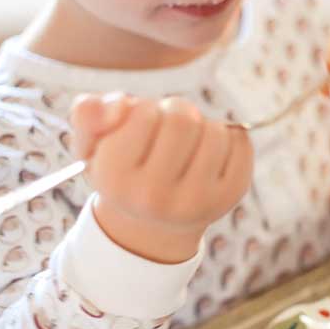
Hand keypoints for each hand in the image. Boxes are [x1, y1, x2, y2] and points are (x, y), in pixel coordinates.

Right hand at [71, 93, 253, 263]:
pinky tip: (210, 153)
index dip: (143, 110)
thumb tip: (114, 106)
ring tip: (189, 142)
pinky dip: (229, 137)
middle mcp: (155, 197)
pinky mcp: (231, 195)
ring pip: (215, 131)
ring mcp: (197, 201)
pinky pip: (241, 143)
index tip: (140, 127)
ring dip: (203, 125)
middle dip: (176, 112)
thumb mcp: (94, 144)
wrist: (155, 222)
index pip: (143, 113)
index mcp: (114, 179)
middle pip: (183, 119)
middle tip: (168, 128)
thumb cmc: (125, 170)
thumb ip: (88, 115)